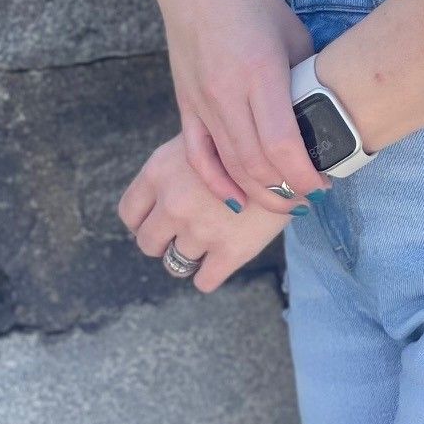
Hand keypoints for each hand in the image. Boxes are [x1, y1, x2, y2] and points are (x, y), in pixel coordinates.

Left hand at [116, 132, 294, 292]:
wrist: (294, 148)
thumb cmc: (245, 141)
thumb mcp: (198, 143)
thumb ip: (173, 173)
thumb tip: (159, 204)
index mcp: (159, 171)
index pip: (129, 213)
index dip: (143, 220)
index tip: (160, 220)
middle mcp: (173, 202)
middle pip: (148, 244)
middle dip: (165, 241)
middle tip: (186, 232)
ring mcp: (200, 229)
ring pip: (175, 263)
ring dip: (191, 254)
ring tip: (213, 236)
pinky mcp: (230, 251)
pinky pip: (203, 281)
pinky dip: (210, 273)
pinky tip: (223, 256)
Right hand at [147, 0, 331, 216]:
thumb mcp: (292, 32)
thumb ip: (304, 77)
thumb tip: (321, 116)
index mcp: (260, 72)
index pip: (282, 144)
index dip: (304, 176)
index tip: (324, 186)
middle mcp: (227, 93)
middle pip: (256, 165)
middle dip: (286, 192)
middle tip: (311, 200)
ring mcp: (202, 102)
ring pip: (230, 166)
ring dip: (259, 193)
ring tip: (285, 203)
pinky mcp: (185, 104)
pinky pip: (198, 156)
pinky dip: (217, 184)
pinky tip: (238, 201)